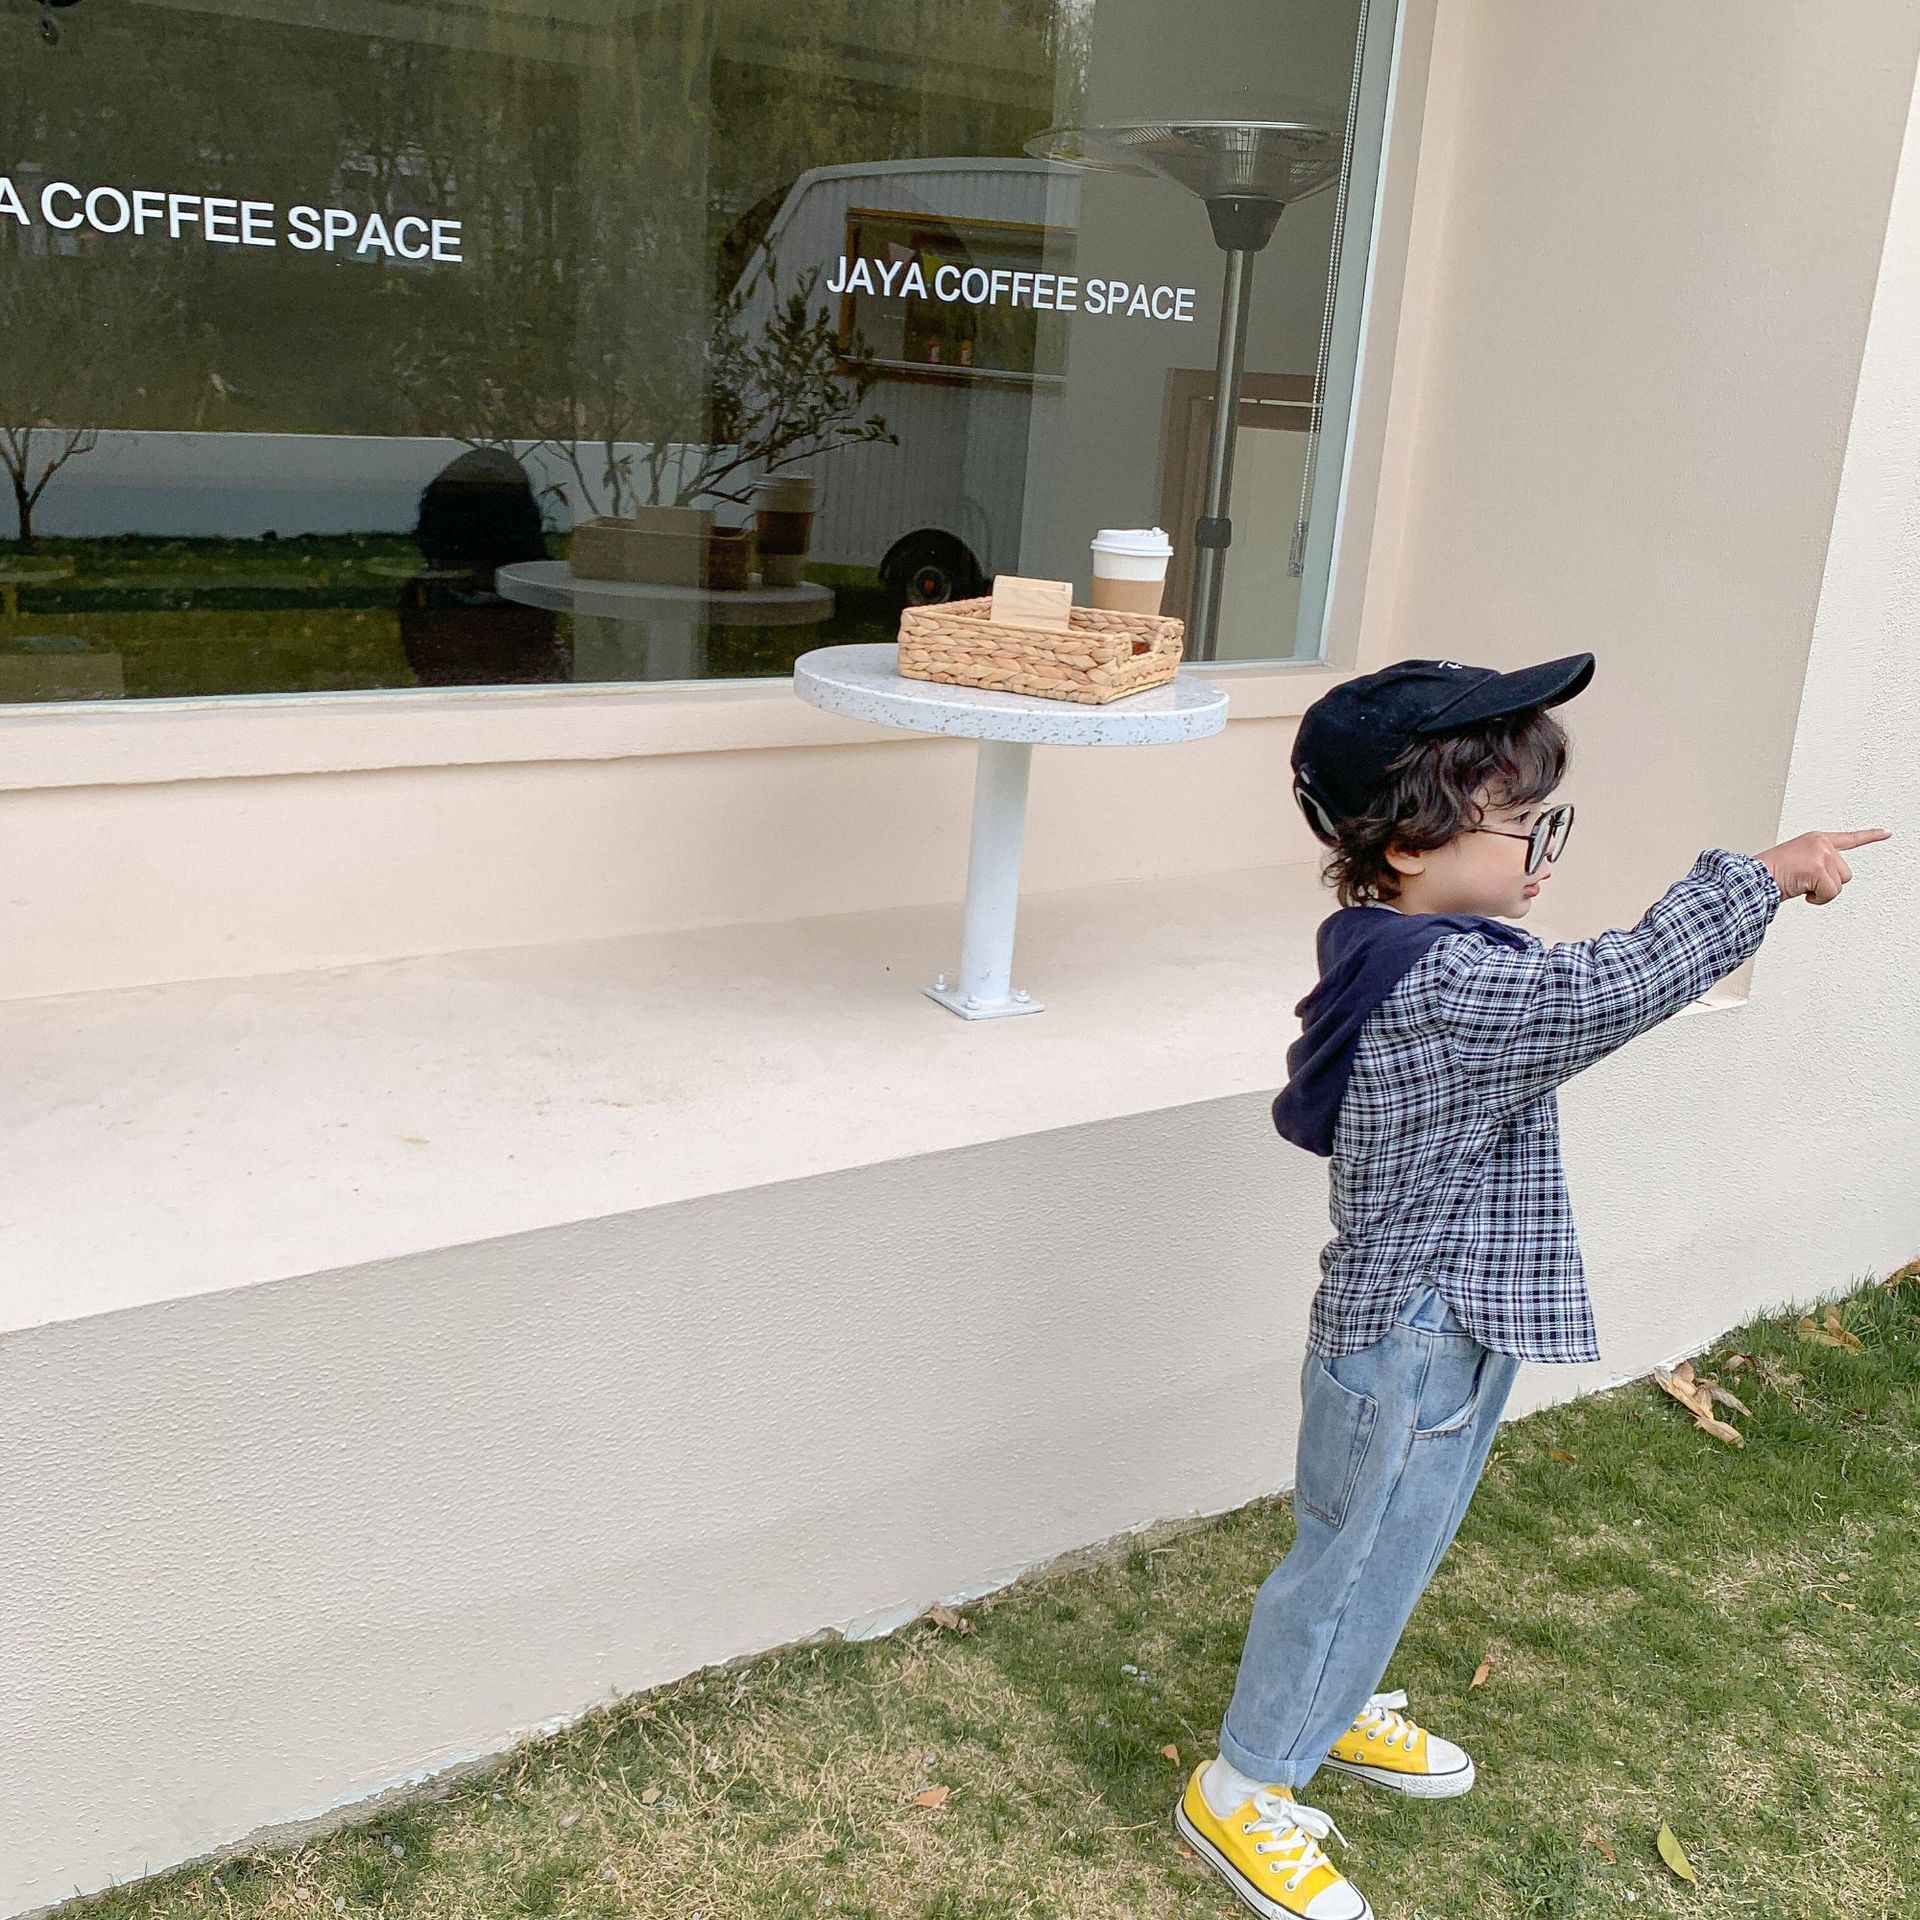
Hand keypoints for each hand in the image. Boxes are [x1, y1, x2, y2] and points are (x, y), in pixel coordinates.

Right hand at [1755, 828, 1893, 904]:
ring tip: (1801, 887)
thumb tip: (1825, 884)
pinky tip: (1802, 893)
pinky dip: (1818, 899)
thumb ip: (1817, 866)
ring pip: (1839, 884)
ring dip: (1822, 892)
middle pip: (1845, 873)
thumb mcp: (1796, 863)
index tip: (1887, 832)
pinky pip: (1830, 893)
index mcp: (1815, 840)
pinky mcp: (1818, 868)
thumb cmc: (1768, 875)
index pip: (1849, 838)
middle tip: (1805, 884)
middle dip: (1827, 884)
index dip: (1870, 836)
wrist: (1752, 878)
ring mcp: (1821, 854)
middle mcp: (1821, 843)